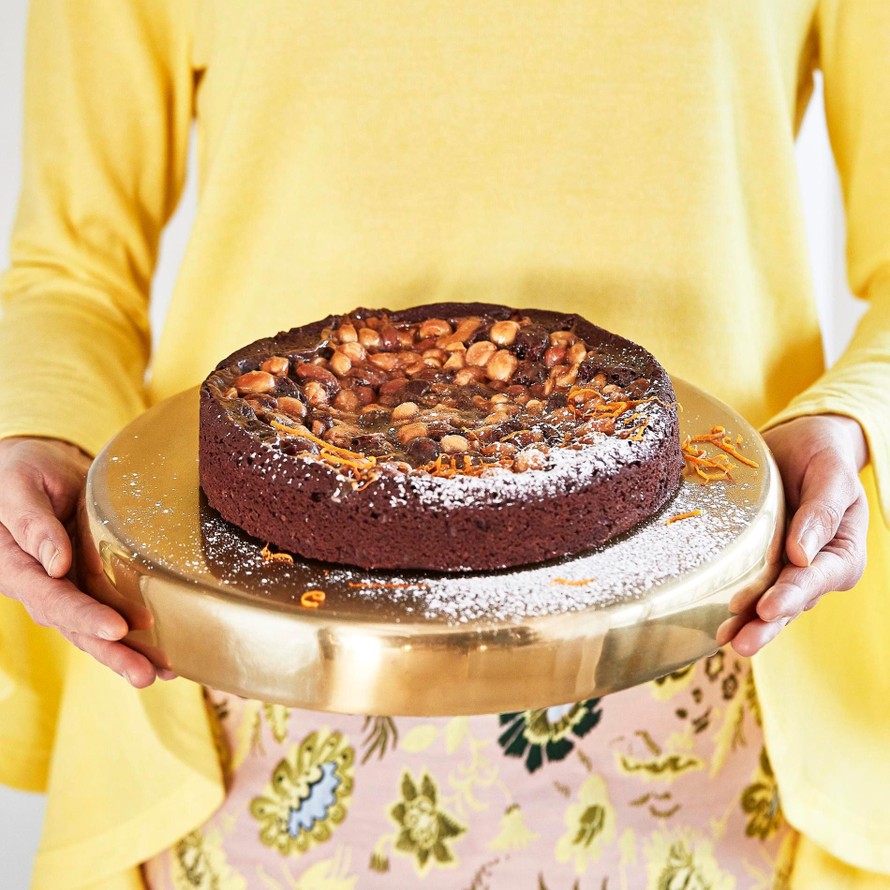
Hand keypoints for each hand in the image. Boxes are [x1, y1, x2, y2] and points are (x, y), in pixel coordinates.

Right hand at [0, 436, 161, 685]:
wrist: (34, 468)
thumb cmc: (20, 472)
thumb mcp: (19, 487)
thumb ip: (32, 523)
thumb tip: (55, 563)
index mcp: (15, 567)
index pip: (52, 598)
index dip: (83, 616)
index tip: (117, 628)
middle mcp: (41, 587)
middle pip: (77, 627)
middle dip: (112, 651)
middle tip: (146, 673)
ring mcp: (66, 588)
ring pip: (96, 629)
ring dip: (128, 653)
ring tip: (164, 673)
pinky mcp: (87, 583)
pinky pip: (110, 613)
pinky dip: (135, 636)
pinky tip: (165, 655)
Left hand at [720, 415, 868, 655]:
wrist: (803, 443)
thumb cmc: (822, 456)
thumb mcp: (831, 474)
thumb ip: (821, 512)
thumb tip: (801, 555)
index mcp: (842, 552)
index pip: (816, 578)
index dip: (792, 594)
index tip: (770, 607)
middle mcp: (817, 568)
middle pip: (791, 601)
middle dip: (767, 624)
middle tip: (742, 643)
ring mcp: (788, 570)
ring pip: (770, 603)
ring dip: (748, 623)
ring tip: (725, 640)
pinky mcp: (764, 563)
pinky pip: (751, 589)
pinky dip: (736, 608)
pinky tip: (717, 626)